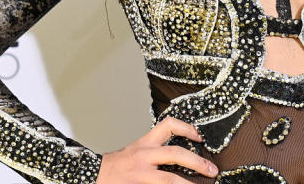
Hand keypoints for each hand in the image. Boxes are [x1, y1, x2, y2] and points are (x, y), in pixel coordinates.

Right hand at [97, 116, 218, 183]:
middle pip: (176, 154)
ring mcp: (141, 174)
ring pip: (169, 179)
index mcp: (145, 144)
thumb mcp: (135, 152)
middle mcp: (144, 156)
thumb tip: (182, 156)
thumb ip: (155, 151)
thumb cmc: (116, 166)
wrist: (91, 175)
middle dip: (198, 163)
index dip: (188, 128)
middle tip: (212, 170)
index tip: (200, 137)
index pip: (169, 126)